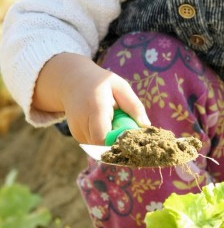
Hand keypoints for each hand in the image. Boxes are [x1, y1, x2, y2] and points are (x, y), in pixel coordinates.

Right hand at [33, 53, 150, 144]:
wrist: (73, 81)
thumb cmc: (101, 83)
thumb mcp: (121, 87)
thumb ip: (134, 106)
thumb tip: (146, 126)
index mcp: (95, 108)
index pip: (104, 138)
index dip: (119, 143)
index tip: (132, 138)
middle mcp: (82, 122)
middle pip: (104, 145)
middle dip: (118, 141)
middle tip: (126, 125)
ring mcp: (77, 131)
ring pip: (100, 146)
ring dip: (111, 138)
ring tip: (113, 119)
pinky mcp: (77, 136)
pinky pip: (95, 143)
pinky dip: (104, 137)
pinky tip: (105, 122)